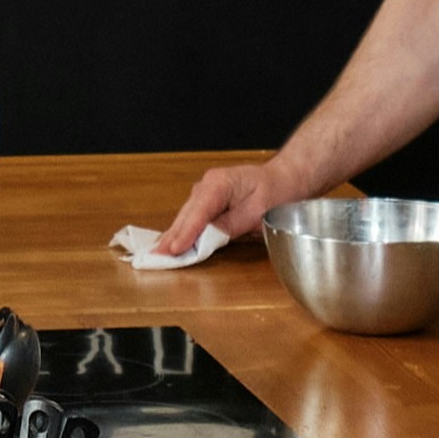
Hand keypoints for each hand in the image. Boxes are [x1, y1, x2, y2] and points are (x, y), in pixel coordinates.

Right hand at [157, 163, 281, 257]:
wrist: (283, 181)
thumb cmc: (274, 192)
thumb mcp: (256, 212)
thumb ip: (230, 225)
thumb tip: (207, 238)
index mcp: (219, 183)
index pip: (198, 212)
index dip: (186, 232)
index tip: (174, 249)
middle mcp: (207, 186)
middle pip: (186, 216)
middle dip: (171, 237)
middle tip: (155, 256)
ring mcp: (204, 193)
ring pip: (185, 218)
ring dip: (173, 237)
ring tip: (157, 254)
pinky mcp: (205, 203)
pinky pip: (191, 220)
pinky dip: (181, 233)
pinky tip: (168, 245)